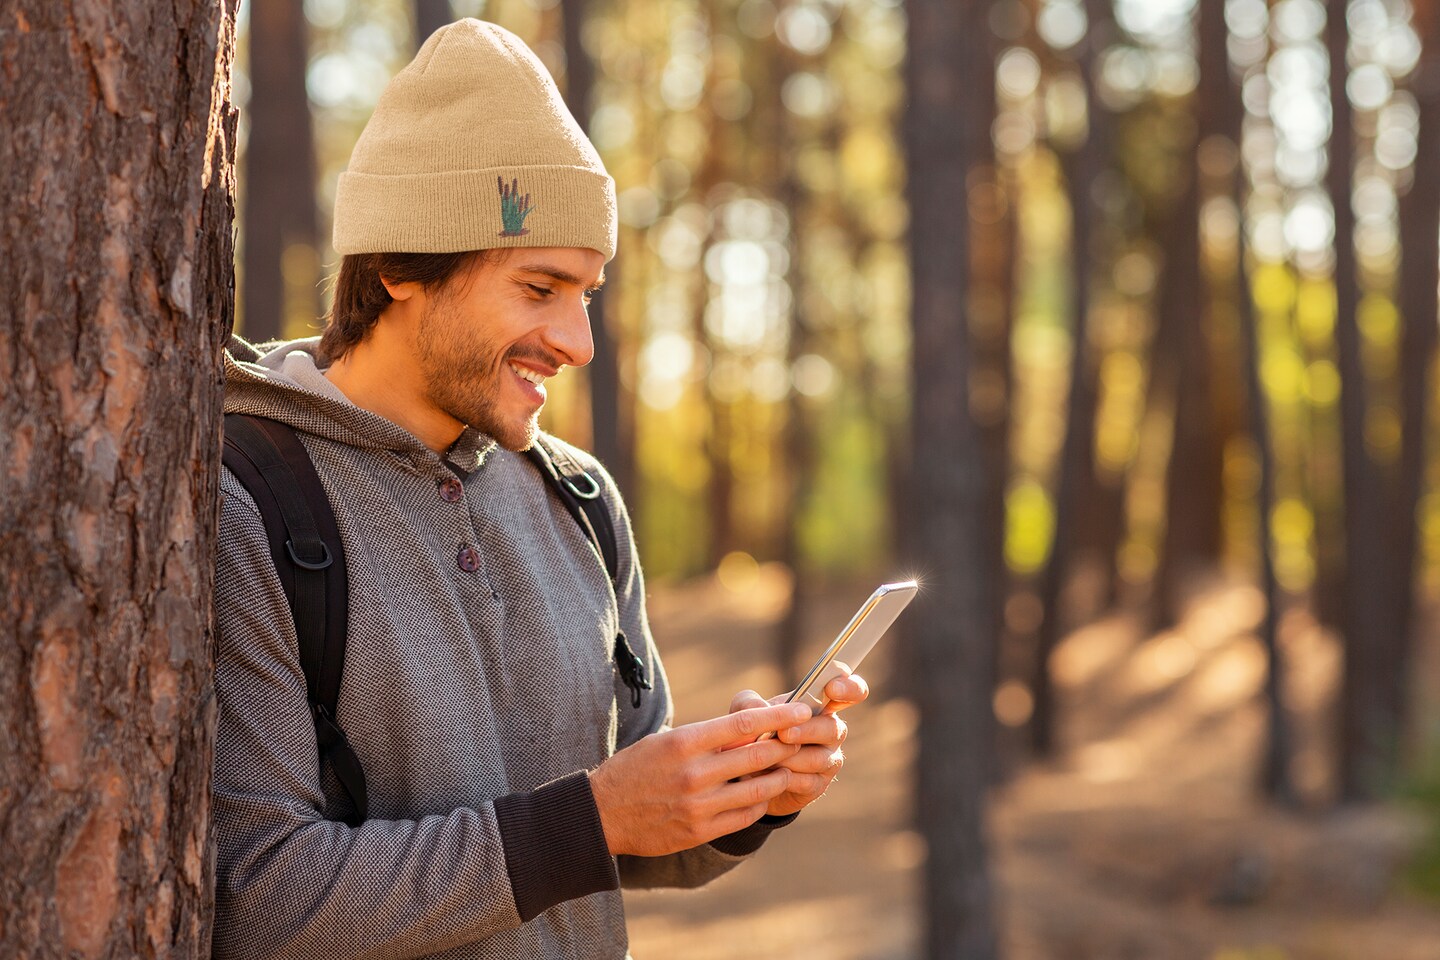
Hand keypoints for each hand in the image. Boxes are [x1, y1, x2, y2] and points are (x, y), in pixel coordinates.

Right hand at [588, 702, 811, 856]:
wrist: (603, 813)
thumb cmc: (636, 769)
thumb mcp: (665, 741)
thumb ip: (705, 738)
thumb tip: (750, 730)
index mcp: (684, 742)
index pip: (744, 724)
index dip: (778, 717)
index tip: (801, 710)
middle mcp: (694, 773)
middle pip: (757, 756)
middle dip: (786, 746)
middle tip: (802, 739)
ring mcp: (698, 806)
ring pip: (757, 789)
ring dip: (779, 777)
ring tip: (786, 769)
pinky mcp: (699, 831)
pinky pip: (744, 816)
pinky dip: (760, 803)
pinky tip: (763, 795)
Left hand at [729, 672, 869, 816]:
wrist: (746, 774)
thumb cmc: (753, 733)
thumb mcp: (744, 713)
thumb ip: (749, 703)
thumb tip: (760, 707)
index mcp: (821, 705)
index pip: (852, 691)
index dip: (850, 688)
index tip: (832, 688)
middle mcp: (832, 730)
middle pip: (833, 728)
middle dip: (806, 730)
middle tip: (783, 734)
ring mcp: (828, 759)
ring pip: (818, 758)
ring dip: (790, 757)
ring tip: (764, 758)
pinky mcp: (818, 785)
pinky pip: (807, 782)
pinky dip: (784, 778)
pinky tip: (766, 776)